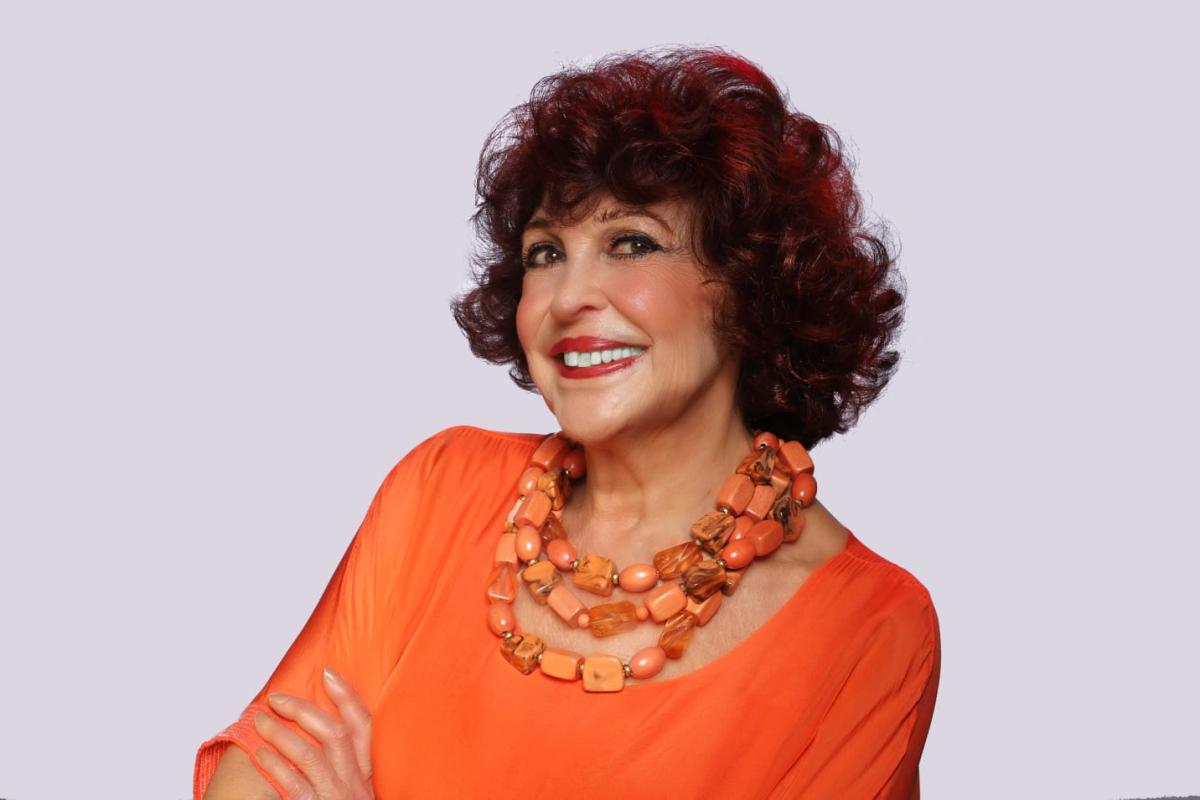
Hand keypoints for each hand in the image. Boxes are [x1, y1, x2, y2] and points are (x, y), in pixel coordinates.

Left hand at [252, 666, 374, 799]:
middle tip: (276, 699)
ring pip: (310, 756)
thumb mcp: (353, 790)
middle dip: (303, 710)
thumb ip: (345, 764)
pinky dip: (275, 766)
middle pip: (335, 734)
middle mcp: (355, 784)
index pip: (364, 726)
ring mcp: (335, 797)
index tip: (328, 673)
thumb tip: (322, 728)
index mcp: (366, 774)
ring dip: (281, 734)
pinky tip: (259, 754)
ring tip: (260, 721)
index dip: (347, 697)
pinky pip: (293, 784)